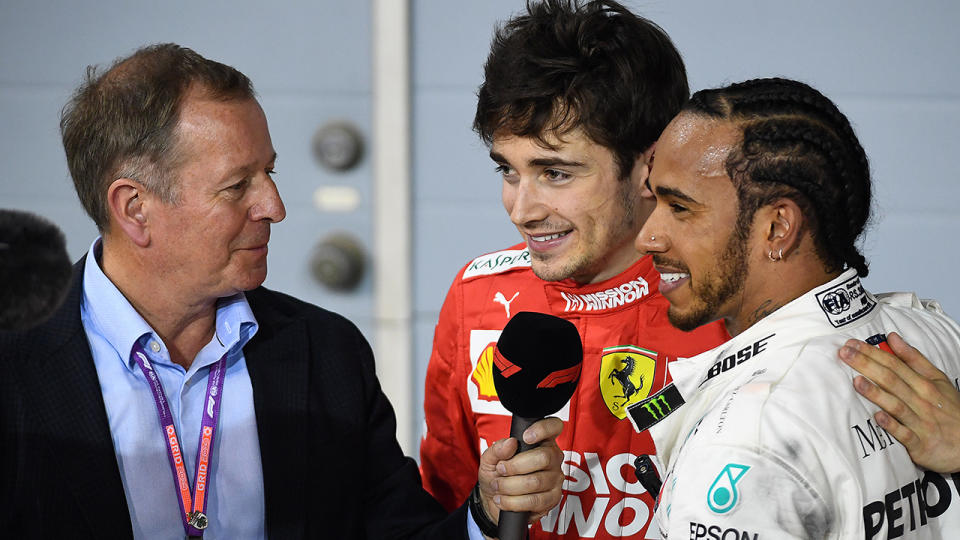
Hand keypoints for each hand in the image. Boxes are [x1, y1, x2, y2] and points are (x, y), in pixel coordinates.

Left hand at [476, 417, 563, 524]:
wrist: (495, 499)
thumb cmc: (496, 474)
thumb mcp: (490, 459)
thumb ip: (497, 449)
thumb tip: (511, 443)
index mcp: (541, 441)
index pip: (554, 426)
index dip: (543, 429)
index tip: (526, 437)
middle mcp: (552, 458)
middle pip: (544, 457)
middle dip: (515, 466)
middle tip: (501, 469)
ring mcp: (555, 478)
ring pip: (536, 482)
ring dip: (510, 486)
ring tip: (498, 486)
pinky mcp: (552, 498)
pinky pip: (535, 501)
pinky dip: (513, 502)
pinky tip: (503, 499)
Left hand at [839, 332, 959, 472]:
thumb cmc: (950, 410)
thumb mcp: (938, 380)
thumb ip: (914, 359)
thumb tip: (892, 337)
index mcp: (924, 384)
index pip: (895, 364)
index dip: (873, 352)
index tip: (852, 344)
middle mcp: (921, 401)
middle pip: (891, 379)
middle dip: (867, 365)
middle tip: (845, 354)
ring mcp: (920, 422)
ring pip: (896, 405)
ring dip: (876, 394)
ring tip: (856, 382)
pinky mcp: (920, 444)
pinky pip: (905, 434)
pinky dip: (892, 426)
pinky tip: (878, 417)